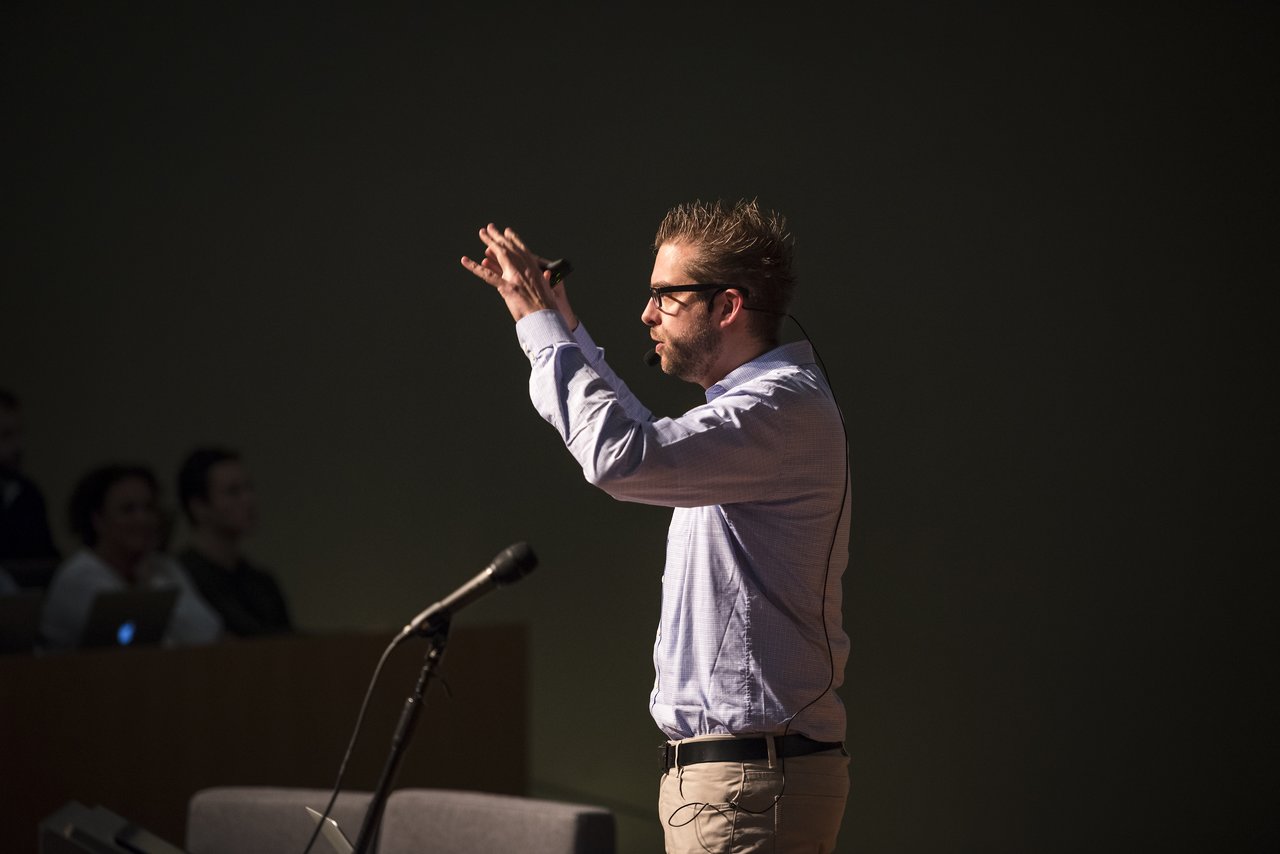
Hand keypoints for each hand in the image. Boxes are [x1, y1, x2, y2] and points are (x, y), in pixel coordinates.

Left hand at [461, 224, 576, 327]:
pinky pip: (488, 275)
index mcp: (536, 270)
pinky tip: (465, 260)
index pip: (522, 250)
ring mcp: (515, 277)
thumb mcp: (549, 290)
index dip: (514, 239)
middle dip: (499, 236)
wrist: (546, 319)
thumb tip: (546, 274)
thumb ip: (545, 280)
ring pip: (500, 255)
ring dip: (489, 242)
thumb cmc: (548, 309)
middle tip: (490, 227)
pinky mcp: (507, 288)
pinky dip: (474, 267)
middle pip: (510, 248)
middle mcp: (525, 270)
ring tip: (481, 233)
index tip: (507, 231)